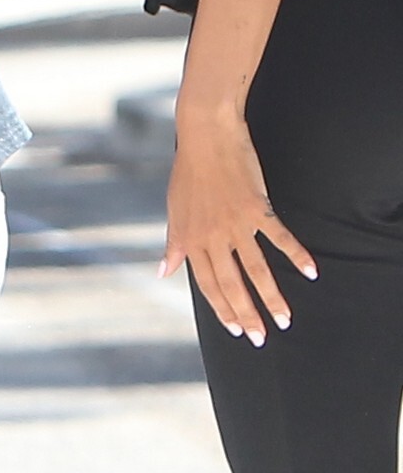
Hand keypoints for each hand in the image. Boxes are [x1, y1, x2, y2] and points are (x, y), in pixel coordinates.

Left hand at [161, 107, 316, 342]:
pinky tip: (310, 272)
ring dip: (272, 296)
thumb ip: (174, 243)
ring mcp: (236, 223)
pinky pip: (279, 237)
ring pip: (257, 269)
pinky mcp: (257, 207)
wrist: (205, 134)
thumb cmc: (188, 170)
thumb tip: (163, 272)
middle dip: (247, 314)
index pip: (207, 284)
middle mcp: (213, 236)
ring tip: (286, 319)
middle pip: (232, 284)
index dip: (222, 308)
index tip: (236, 329)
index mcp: (191, 238)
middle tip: (262, 338)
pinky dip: (296, 255)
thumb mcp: (174, 209)